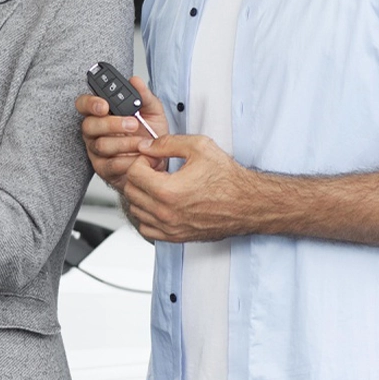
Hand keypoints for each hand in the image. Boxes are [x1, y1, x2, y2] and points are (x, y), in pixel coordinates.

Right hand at [76, 74, 168, 186]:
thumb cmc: (150, 134)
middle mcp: (94, 131)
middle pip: (89, 125)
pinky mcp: (103, 168)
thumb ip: (143, 96)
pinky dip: (127, 160)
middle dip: (112, 124)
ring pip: (101, 145)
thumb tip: (135, 81)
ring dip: (124, 143)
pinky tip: (139, 157)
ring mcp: (96, 151)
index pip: (84, 104)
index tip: (104, 105)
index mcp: (101, 113)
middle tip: (133, 124)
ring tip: (142, 142)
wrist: (159, 159)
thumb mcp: (152, 111)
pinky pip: (110, 164)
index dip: (90, 103)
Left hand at [120, 134, 261, 243]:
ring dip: (143, 195)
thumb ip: (167, 143)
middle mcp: (166, 213)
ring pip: (136, 210)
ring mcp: (169, 227)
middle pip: (131, 191)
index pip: (132, 173)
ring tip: (161, 185)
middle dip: (140, 176)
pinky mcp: (175, 236)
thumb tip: (146, 145)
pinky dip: (148, 215)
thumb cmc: (229, 178)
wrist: (248, 203)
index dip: (142, 161)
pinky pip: (146, 227)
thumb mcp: (199, 147)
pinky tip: (161, 203)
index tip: (155, 160)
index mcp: (168, 191)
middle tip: (157, 171)